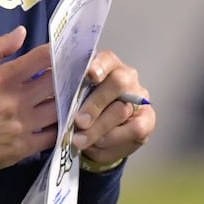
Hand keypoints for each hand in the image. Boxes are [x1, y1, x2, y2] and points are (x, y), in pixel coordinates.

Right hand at [0, 27, 57, 173]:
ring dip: (65, 101)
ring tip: (68, 97)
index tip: (64, 51)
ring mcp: (23, 126)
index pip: (42, 58)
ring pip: (59, 110)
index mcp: (4, 78)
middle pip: (57, 84)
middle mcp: (18, 101)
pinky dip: (59, 127)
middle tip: (71, 74)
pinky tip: (59, 122)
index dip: (57, 52)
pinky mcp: (23, 148)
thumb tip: (22, 32)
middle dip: (66, 76)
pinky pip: (52, 136)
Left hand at [70, 50, 152, 167]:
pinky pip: (134, 130)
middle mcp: (125, 76)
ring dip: (99, 128)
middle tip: (78, 122)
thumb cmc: (77, 108)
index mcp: (104, 64)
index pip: (106, 58)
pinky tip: (96, 146)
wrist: (95, 134)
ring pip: (122, 110)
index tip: (90, 75)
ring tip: (79, 140)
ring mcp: (138, 97)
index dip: (99, 65)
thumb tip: (56, 96)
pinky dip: (112, 140)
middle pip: (117, 84)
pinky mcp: (147, 119)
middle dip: (95, 105)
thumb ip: (68, 93)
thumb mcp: (69, 98)